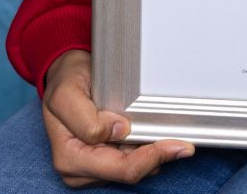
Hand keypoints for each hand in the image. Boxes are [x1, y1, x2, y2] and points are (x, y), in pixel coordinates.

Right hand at [42, 49, 194, 186]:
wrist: (64, 75)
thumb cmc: (66, 82)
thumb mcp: (67, 94)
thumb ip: (87, 118)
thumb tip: (119, 130)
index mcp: (70, 157)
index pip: (121, 168)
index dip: (151, 156)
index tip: (176, 143)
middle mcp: (79, 168)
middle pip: (130, 171)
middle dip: (156, 156)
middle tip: (182, 142)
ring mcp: (91, 167)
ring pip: (132, 168)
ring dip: (151, 152)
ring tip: (164, 134)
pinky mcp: (102, 161)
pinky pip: (130, 160)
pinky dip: (144, 149)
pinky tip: (150, 134)